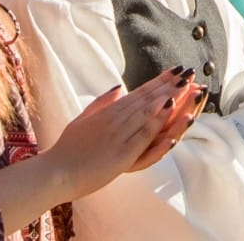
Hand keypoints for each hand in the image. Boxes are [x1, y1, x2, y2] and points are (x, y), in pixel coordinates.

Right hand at [45, 68, 201, 201]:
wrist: (54, 172)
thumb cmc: (66, 149)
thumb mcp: (83, 119)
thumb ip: (102, 103)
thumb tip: (119, 88)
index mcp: (108, 113)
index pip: (138, 93)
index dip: (158, 81)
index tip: (175, 71)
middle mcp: (115, 120)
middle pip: (147, 99)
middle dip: (169, 85)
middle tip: (188, 72)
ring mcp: (118, 136)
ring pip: (148, 113)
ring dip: (169, 98)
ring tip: (186, 86)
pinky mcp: (121, 154)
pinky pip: (143, 135)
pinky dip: (158, 121)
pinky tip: (171, 109)